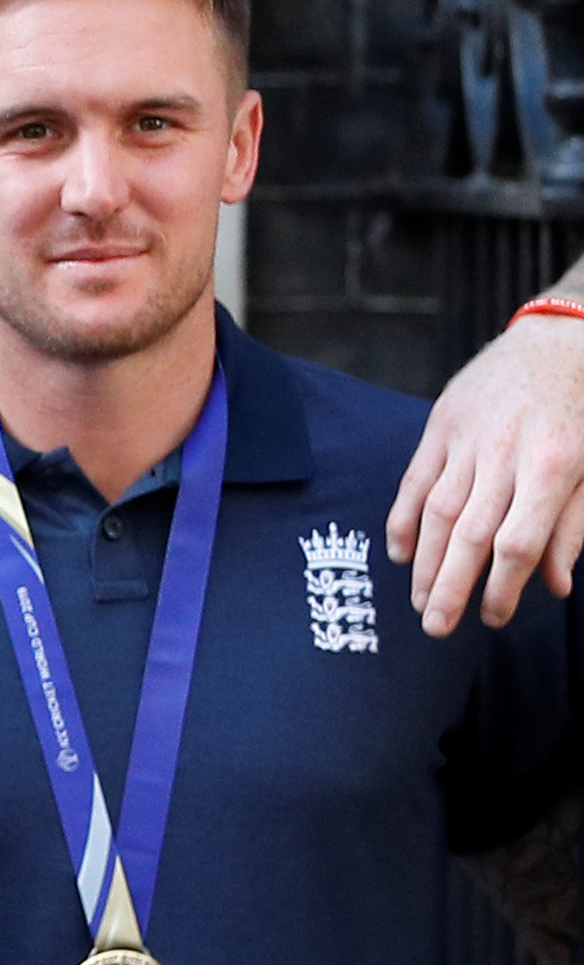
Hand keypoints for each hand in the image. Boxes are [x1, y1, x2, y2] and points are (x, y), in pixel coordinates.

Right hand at [388, 314, 583, 635]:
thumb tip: (554, 584)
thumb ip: (573, 525)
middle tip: (436, 628)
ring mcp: (467, 438)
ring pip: (438, 511)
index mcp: (552, 466)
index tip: (494, 617)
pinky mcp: (441, 424)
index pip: (519, 543)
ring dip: (424, 561)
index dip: (504, 588)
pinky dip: (403, 518)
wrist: (560, 335)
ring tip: (418, 600)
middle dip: (450, 586)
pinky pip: (415, 480)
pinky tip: (398, 553)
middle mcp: (505, 454)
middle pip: (471, 534)